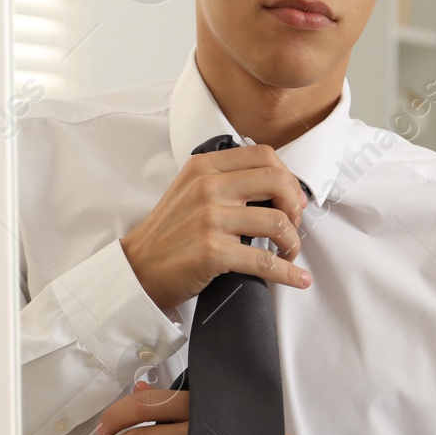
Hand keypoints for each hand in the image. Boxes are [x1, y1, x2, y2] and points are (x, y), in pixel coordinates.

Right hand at [120, 143, 310, 310]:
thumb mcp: (189, 190)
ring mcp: (209, 218)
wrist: (138, 268)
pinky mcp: (212, 251)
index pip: (264, 156)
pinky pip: (265, 261)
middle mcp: (206, 186)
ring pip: (277, 222)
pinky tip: (297, 278)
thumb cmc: (168, 233)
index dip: (289, 178)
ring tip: (288, 253)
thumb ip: (224, 180)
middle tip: (294, 224)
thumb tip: (276, 188)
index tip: (292, 198)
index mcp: (204, 166)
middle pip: (277, 182)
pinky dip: (288, 272)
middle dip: (296, 206)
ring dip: (293, 242)